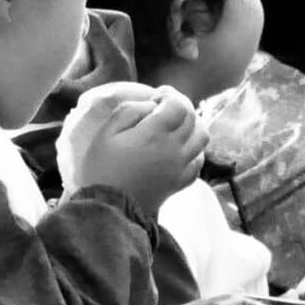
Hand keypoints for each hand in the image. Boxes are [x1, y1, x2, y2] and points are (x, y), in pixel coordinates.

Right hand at [72, 89, 206, 215]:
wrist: (108, 209)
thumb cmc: (101, 169)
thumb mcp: (106, 132)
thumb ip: (130, 110)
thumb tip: (151, 105)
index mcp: (156, 134)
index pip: (180, 105)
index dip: (172, 95)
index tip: (159, 96)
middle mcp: (174, 149)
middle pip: (193, 118)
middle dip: (181, 107)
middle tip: (165, 107)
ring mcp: (181, 167)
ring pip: (202, 138)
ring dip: (192, 126)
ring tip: (176, 126)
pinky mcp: (180, 183)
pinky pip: (198, 161)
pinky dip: (194, 150)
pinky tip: (179, 149)